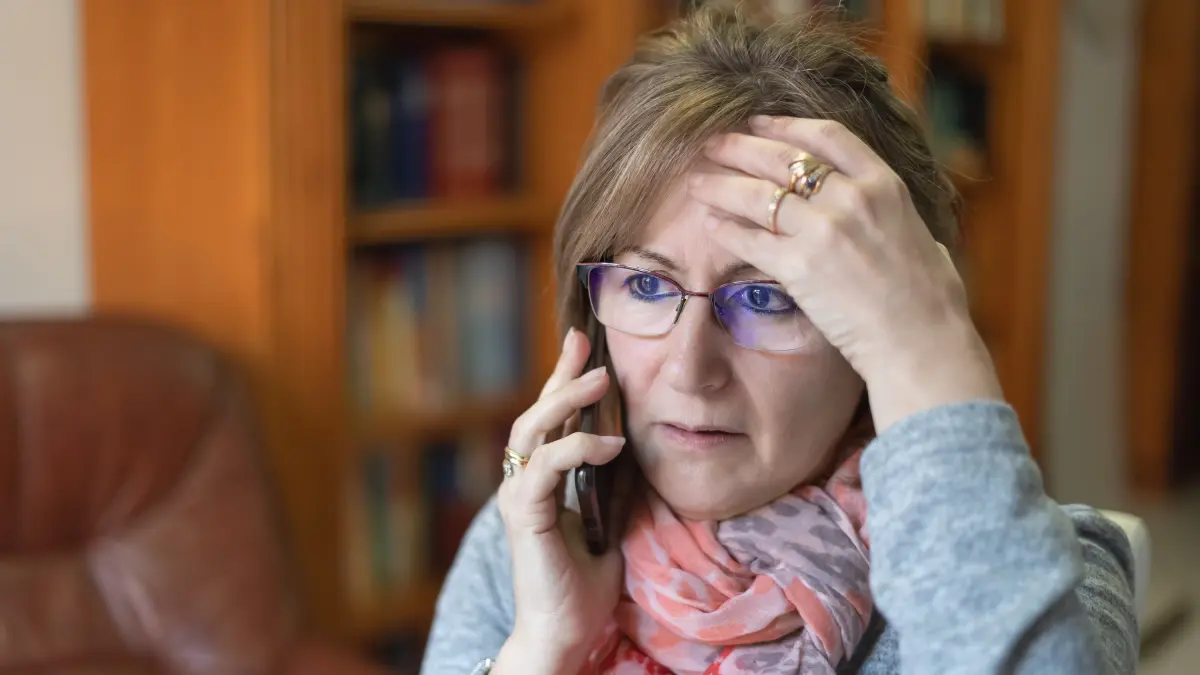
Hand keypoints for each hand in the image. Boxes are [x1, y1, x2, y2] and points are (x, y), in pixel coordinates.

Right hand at [494, 328, 624, 674]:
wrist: (563, 633)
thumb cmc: (585, 586)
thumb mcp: (611, 522)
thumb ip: (615, 485)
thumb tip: (642, 446)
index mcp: (543, 483)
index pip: (553, 422)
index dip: (566, 383)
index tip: (586, 347)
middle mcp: (525, 483)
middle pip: (536, 414)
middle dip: (560, 375)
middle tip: (584, 342)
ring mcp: (520, 497)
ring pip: (532, 430)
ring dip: (566, 399)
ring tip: (601, 378)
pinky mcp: (525, 515)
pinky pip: (548, 467)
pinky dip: (577, 448)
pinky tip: (611, 444)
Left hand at [690, 115, 1002, 431]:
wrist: (921, 341)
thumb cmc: (932, 300)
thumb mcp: (923, 235)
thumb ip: (895, 216)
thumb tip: (890, 214)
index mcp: (883, 185)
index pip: (826, 136)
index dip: (786, 125)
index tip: (759, 122)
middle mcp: (851, 198)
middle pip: (781, 159)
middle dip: (741, 148)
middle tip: (713, 145)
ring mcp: (823, 231)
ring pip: (756, 195)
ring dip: (721, 186)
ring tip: (697, 183)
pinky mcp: (799, 267)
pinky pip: (750, 240)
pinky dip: (726, 230)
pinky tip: (710, 225)